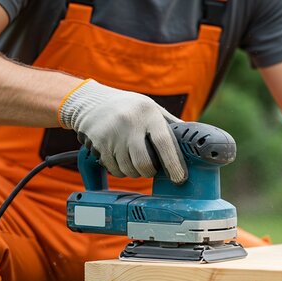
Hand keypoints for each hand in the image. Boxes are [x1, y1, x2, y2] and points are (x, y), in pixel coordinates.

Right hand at [59, 79, 186, 183]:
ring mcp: (112, 135)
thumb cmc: (127, 107)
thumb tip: (191, 141)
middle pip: (144, 163)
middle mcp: (129, 123)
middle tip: (151, 169)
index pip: (163, 142)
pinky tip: (120, 158)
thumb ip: (169, 124)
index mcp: (148, 113)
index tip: (179, 178)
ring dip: (135, 172)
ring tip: (134, 159)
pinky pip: (115, 170)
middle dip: (150, 172)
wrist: (90, 102)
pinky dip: (121, 170)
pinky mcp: (99, 145)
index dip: (173, 163)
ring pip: (129, 170)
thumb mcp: (150, 108)